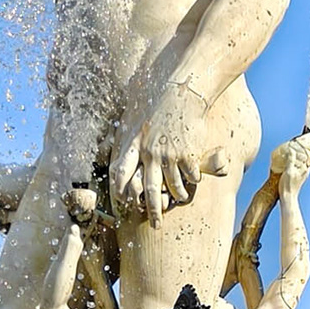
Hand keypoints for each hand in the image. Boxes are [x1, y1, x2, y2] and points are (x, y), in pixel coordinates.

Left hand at [112, 84, 211, 220]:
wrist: (185, 84)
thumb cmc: (157, 90)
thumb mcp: (134, 108)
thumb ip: (127, 127)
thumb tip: (115, 134)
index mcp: (132, 141)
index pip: (120, 173)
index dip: (120, 189)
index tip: (123, 200)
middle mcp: (148, 152)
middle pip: (147, 189)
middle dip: (152, 210)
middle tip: (156, 224)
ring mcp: (169, 154)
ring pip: (172, 187)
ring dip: (177, 196)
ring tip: (181, 199)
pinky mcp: (187, 153)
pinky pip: (191, 177)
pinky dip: (193, 181)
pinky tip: (194, 181)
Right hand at [274, 130, 309, 192]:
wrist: (288, 197)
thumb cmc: (288, 185)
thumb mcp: (288, 171)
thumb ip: (291, 160)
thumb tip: (293, 150)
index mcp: (305, 168)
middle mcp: (306, 170)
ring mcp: (303, 173)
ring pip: (308, 159)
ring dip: (309, 151)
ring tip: (308, 144)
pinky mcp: (299, 175)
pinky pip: (303, 163)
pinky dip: (303, 157)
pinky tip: (299, 157)